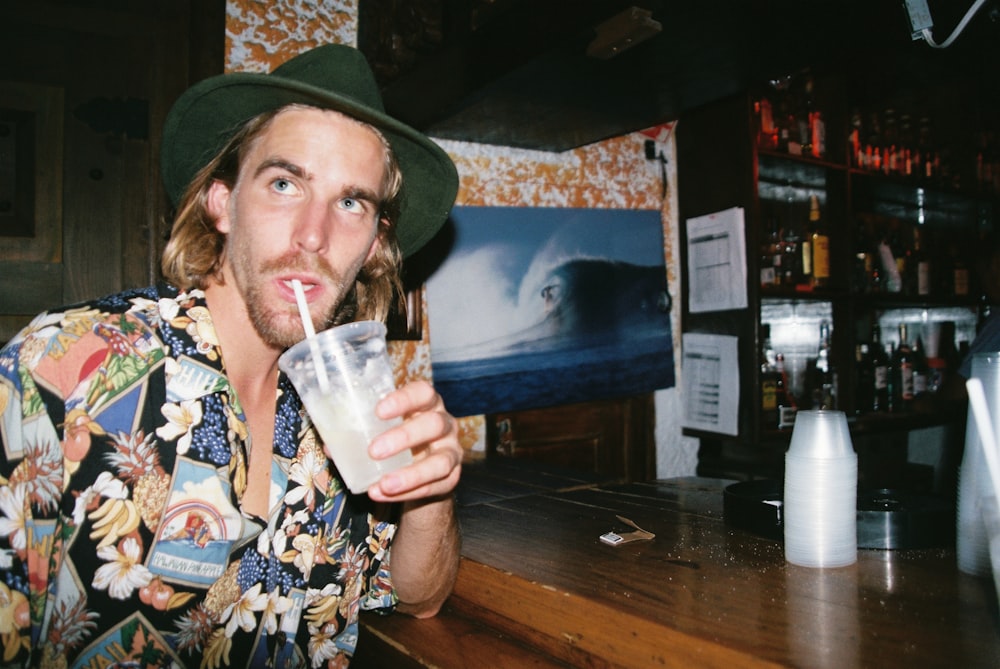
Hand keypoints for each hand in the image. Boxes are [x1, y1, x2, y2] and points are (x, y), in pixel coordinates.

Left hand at [367, 379, 461, 501]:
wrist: (419, 475)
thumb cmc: (397, 444)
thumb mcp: (382, 432)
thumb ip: (359, 434)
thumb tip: (331, 443)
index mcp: (426, 405)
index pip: (423, 392)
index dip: (404, 399)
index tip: (378, 410)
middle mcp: (445, 424)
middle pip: (434, 424)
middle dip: (404, 437)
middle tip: (374, 451)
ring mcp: (452, 452)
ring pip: (441, 461)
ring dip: (411, 474)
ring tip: (384, 484)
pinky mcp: (452, 477)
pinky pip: (436, 486)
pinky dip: (409, 492)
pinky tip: (384, 494)